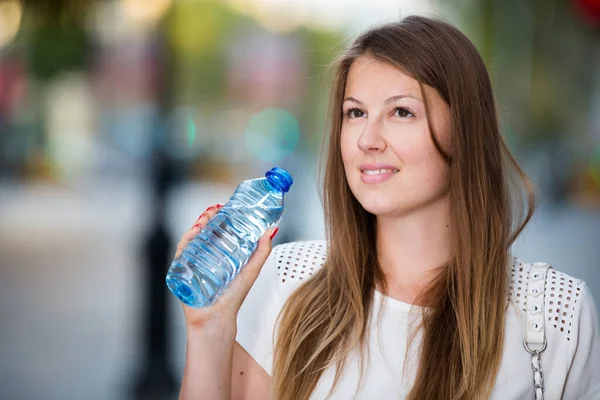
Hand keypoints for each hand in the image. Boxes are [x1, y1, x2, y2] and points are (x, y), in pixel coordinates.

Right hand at [174, 203, 278, 331]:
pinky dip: (186, 240)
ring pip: (191, 239)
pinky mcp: (182, 271)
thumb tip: (271, 229)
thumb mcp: (251, 270)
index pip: (216, 231)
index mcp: (219, 255)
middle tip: (214, 209)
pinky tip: (194, 232)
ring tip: (205, 218)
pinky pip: (181, 252)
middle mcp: (204, 257)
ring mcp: (192, 263)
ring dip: (196, 226)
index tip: (223, 207)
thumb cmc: (234, 298)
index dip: (218, 218)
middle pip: (203, 232)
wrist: (218, 318)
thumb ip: (262, 252)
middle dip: (207, 218)